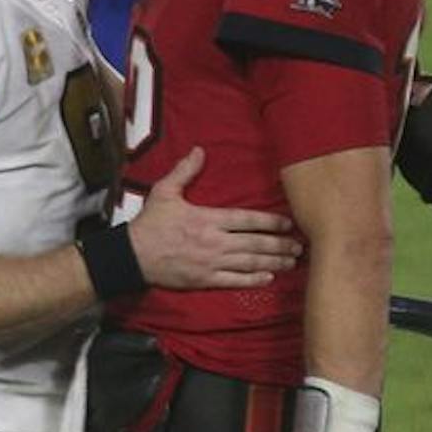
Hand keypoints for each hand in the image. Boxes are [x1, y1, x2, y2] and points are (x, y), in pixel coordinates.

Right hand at [128, 148, 300, 289]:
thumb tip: (199, 150)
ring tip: (291, 262)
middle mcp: (215, 242)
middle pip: (255, 243)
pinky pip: (234, 281)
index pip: (247, 219)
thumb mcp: (164, 192)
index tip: (288, 224)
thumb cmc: (149, 224)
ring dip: (273, 262)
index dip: (271, 222)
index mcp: (208, 219)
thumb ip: (184, 171)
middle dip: (280, 245)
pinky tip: (268, 278)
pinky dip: (253, 280)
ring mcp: (211, 263)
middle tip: (299, 246)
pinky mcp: (204, 280)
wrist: (132, 256)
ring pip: (250, 263)